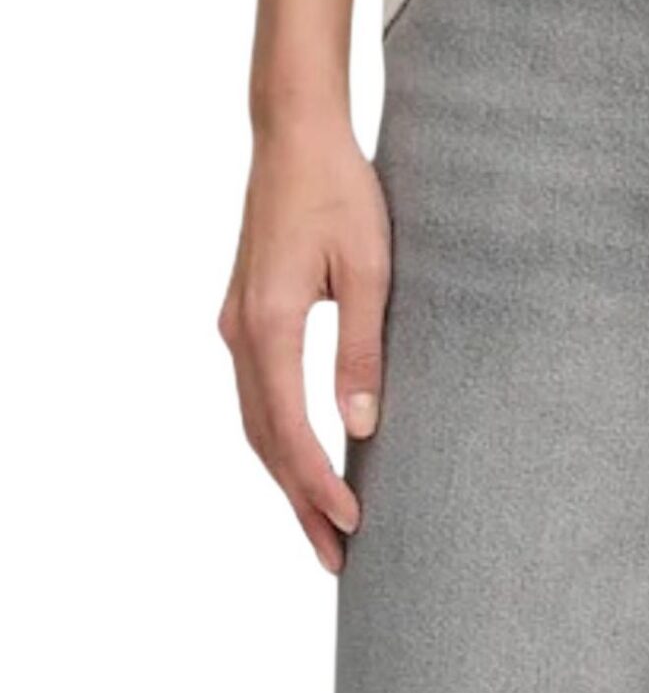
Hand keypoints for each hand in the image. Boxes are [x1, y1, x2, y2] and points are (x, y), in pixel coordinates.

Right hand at [217, 111, 389, 572]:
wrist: (295, 134)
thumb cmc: (340, 190)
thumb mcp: (367, 266)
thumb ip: (361, 347)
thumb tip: (361, 426)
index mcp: (269, 324)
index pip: (289, 430)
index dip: (318, 484)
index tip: (352, 525)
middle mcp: (241, 332)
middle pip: (264, 440)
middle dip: (299, 501)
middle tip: (337, 558)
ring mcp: (237, 324)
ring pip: (256, 420)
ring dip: (286, 474)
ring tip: (324, 523)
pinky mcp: (246, 312)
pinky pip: (258, 392)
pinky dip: (278, 435)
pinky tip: (304, 455)